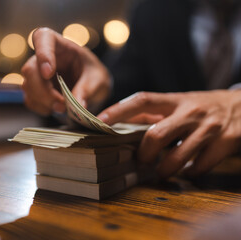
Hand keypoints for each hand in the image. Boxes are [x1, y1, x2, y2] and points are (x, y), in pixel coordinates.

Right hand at [21, 28, 110, 115]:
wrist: (92, 87)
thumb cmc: (94, 75)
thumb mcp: (98, 80)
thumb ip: (87, 89)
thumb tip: (77, 104)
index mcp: (60, 45)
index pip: (42, 37)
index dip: (42, 54)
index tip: (48, 73)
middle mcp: (43, 57)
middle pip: (30, 69)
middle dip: (43, 91)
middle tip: (61, 105)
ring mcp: (36, 74)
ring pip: (27, 86)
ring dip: (44, 102)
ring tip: (63, 108)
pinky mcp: (34, 90)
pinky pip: (30, 100)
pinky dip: (42, 108)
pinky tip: (56, 109)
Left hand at [97, 90, 240, 177]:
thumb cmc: (202, 106)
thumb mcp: (178, 103)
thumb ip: (154, 112)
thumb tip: (122, 121)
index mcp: (175, 100)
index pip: (142, 101)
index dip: (119, 110)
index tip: (100, 121)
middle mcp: (190, 112)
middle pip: (156, 134)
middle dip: (144, 153)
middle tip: (140, 161)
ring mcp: (209, 128)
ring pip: (178, 157)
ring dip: (164, 169)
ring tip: (160, 172)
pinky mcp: (226, 142)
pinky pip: (200, 166)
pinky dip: (189, 173)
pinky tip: (186, 172)